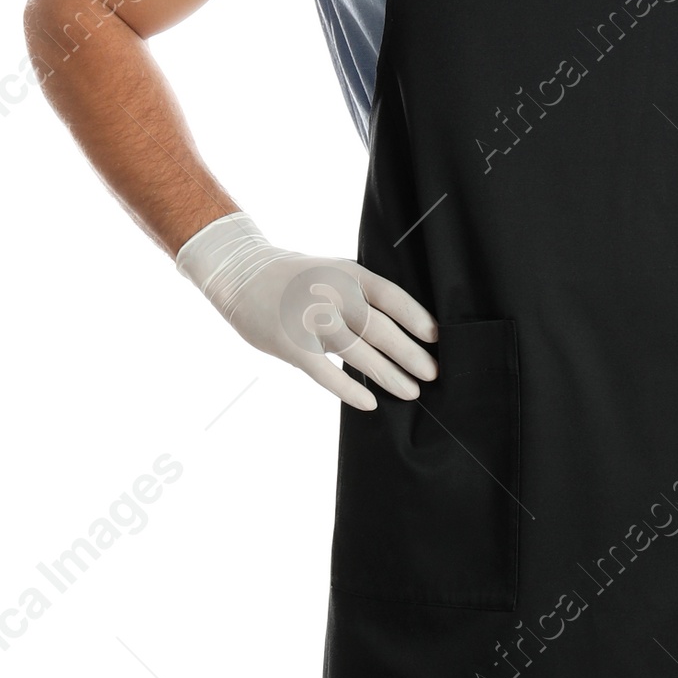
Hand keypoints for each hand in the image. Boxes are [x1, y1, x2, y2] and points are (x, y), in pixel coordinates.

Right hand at [176, 212, 437, 412]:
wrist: (240, 273)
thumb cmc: (297, 280)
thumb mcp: (333, 274)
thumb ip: (361, 297)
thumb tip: (405, 330)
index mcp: (347, 274)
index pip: (391, 296)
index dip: (417, 318)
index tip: (438, 338)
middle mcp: (331, 294)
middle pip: (380, 328)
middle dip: (411, 354)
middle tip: (434, 374)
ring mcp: (309, 318)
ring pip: (357, 351)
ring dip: (388, 375)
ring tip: (412, 392)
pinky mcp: (290, 343)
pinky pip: (325, 372)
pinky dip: (349, 389)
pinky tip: (370, 403)